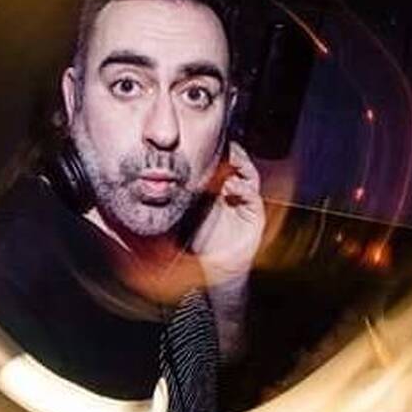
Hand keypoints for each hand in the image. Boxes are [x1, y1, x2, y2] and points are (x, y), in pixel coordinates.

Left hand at [192, 142, 264, 285]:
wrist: (214, 268)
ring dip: (241, 166)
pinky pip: (253, 197)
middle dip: (231, 153)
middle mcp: (233, 193)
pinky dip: (244, 189)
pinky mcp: (255, 216)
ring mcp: (245, 203)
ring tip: (231, 160)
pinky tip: (232, 187)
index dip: (215, 152)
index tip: (205, 142)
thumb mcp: (185, 213)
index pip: (219, 164)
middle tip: (221, 144)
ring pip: (249, 176)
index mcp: (217, 189)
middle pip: (237, 164)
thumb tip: (156, 183)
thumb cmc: (200, 241)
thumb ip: (178, 198)